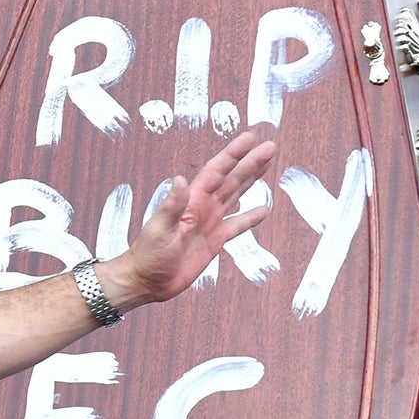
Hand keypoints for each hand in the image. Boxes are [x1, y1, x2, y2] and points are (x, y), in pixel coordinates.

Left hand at [102, 131, 277, 307]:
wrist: (147, 281)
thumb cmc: (147, 255)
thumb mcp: (158, 229)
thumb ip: (172, 206)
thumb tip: (180, 179)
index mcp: (191, 201)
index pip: (216, 171)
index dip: (233, 154)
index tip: (250, 138)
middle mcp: (203, 207)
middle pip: (231, 179)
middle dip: (250, 163)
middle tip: (270, 147)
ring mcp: (209, 223)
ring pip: (236, 196)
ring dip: (251, 181)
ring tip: (268, 165)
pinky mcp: (214, 241)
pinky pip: (236, 226)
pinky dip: (250, 218)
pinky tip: (263, 210)